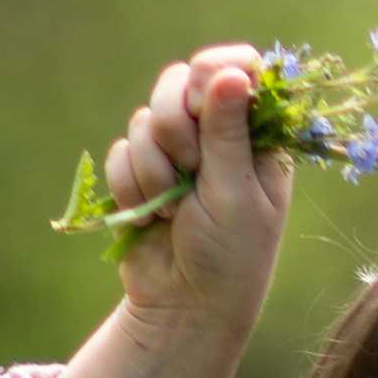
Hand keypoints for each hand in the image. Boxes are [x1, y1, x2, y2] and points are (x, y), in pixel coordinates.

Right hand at [40, 44, 292, 377]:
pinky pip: (120, 151)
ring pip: (144, 118)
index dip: (212, 73)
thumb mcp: (237, 195)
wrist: (185, 309)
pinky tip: (151, 220)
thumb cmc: (230, 258)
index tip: (203, 99)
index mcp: (257, 136)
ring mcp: (177, 152)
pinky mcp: (141, 171)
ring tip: (174, 210)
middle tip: (191, 168)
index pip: (237, 67)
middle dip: (175, 126)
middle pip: (178, 82)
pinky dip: (131, 186)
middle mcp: (217, 134)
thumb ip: (229, 133)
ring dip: (153, 168)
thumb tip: (233, 72)